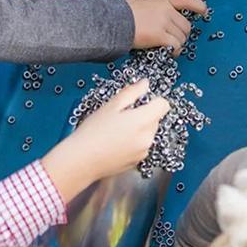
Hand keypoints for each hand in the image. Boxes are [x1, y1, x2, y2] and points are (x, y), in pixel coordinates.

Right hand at [41, 79, 168, 201]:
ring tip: (116, 130)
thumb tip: (145, 84)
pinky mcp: (137, 162)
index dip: (153, 100)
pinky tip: (116, 142)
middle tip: (121, 115)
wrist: (82, 160)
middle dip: (143, 114)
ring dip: (139, 129)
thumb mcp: (112, 105)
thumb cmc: (93, 131)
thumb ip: (133, 92)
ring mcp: (143, 152)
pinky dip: (133, 142)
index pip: (164, 105)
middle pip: (156, 119)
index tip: (140, 101)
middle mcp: (148, 138)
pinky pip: (141, 146)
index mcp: (143, 120)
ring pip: (148, 133)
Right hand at [128, 0, 206, 52]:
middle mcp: (166, 10)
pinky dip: (175, 51)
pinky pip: (176, 45)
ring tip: (169, 48)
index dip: (198, 5)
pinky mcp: (161, 35)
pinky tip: (169, 52)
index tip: (204, 11)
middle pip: (186, 25)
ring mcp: (164, 22)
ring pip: (182, 37)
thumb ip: (158, 10)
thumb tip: (169, 24)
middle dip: (182, 34)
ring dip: (177, 44)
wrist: (115, 22)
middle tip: (173, 41)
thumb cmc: (124, 16)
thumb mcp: (143, 4)